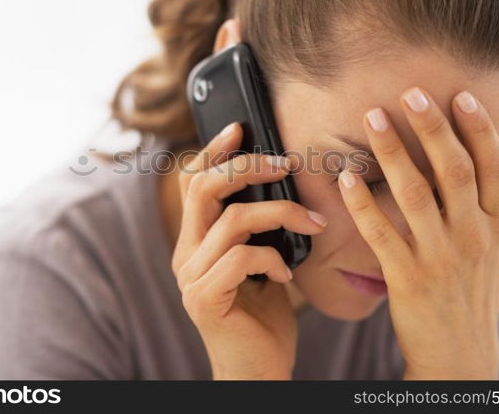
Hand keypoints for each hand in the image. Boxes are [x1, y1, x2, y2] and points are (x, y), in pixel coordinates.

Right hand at [170, 122, 326, 379]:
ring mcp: (190, 277)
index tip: (241, 127)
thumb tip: (281, 179)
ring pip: (231, 219)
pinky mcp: (204, 299)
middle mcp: (185, 253)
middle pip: (203, 187)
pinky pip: (241, 257)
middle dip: (247, 166)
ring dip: (280, 214)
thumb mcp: (262, 258)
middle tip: (285, 163)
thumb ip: (258, 226)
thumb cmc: (264, 314)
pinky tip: (286, 275)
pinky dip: (273, 258)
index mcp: (195, 239)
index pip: (193, 181)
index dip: (214, 150)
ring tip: (312, 224)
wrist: (258, 371)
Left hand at [337, 87, 498, 378]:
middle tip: (409, 94)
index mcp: (495, 223)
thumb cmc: (476, 285)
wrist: (460, 351)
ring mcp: (439, 256)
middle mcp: (472, 235)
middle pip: (454, 172)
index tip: (459, 95)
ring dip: (394, 154)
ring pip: (416, 195)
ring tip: (372, 119)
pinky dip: (364, 203)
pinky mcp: (407, 277)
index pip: (492, 167)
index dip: (477, 129)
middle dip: (433, 130)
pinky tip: (346, 177)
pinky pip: (381, 233)